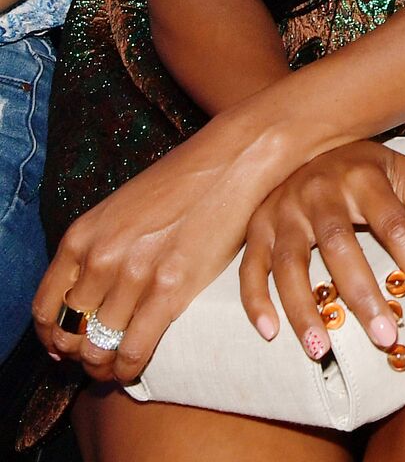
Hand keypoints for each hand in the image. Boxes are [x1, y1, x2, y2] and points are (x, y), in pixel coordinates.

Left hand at [32, 118, 278, 384]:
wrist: (234, 159)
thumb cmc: (184, 181)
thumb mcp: (123, 208)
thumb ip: (100, 246)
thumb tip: (88, 293)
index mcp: (82, 236)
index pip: (45, 309)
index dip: (53, 338)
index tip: (68, 346)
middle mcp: (101, 257)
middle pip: (71, 334)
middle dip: (81, 354)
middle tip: (100, 357)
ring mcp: (135, 273)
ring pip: (98, 348)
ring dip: (104, 366)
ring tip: (118, 366)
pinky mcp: (171, 288)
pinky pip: (132, 351)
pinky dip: (128, 369)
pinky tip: (135, 368)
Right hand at [240, 142, 404, 359]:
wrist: (306, 139)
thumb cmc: (364, 168)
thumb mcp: (404, 171)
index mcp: (363, 175)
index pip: (398, 226)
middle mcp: (320, 191)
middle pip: (341, 246)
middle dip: (364, 295)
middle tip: (385, 337)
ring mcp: (284, 210)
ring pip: (291, 263)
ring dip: (304, 308)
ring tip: (321, 349)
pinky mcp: (257, 227)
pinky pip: (250, 267)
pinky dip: (256, 301)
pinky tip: (271, 332)